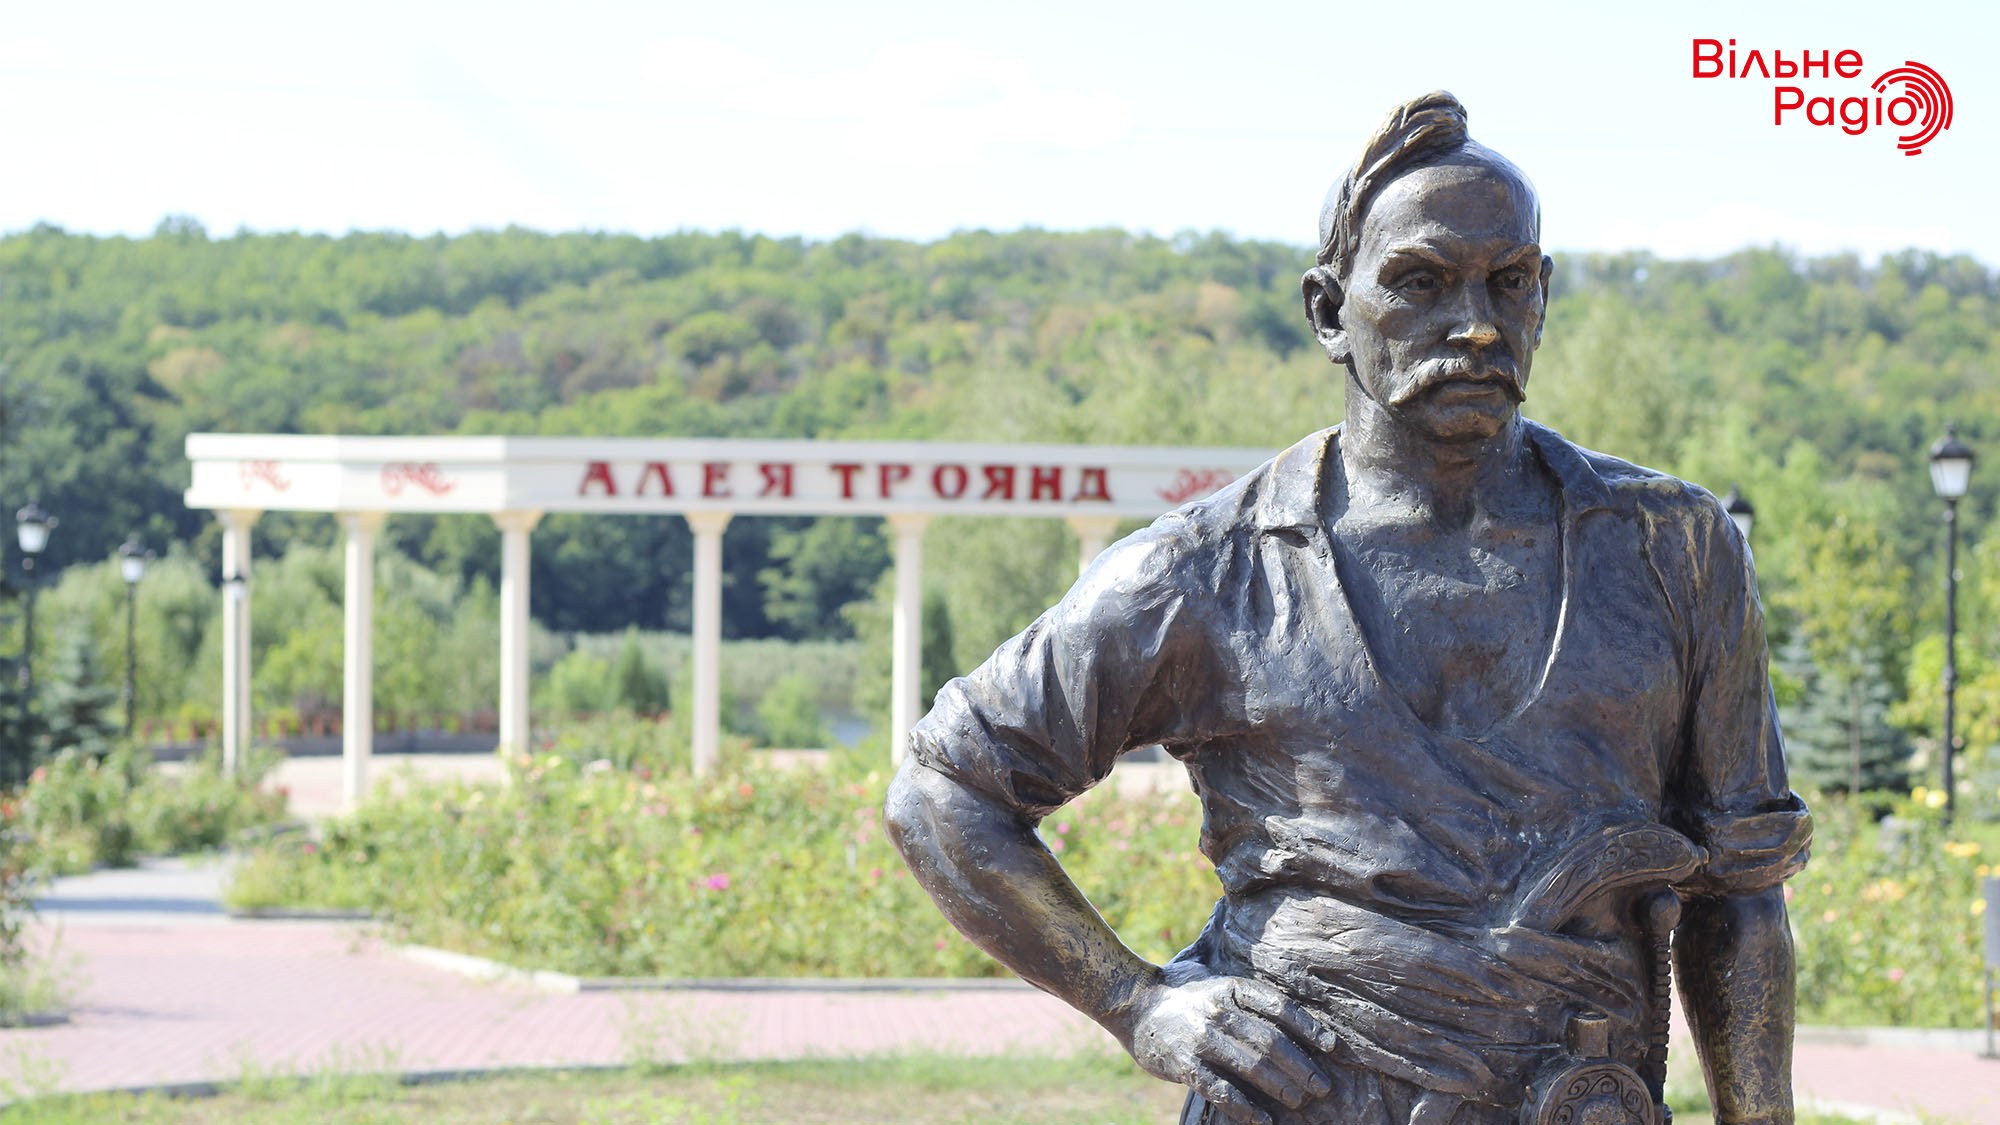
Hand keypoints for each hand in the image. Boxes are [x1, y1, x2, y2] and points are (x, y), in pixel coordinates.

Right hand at [1118, 964, 1337, 1124]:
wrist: (1134, 1005)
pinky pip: (1221, 1090)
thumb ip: (1250, 1000)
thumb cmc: (1185, 996)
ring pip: (1252, 1067)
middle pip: (1271, 1042)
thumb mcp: (1218, 985)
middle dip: (1302, 1067)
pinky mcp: (1185, 1064)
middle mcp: (1219, 1011)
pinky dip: (1245, 1108)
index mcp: (1232, 988)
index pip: (1280, 1007)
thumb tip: (1296, 1023)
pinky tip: (1262, 1120)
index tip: (1332, 1047)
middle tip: (1322, 1086)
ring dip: (1280, 1087)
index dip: (1310, 1028)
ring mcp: (1202, 1038)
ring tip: (1298, 1101)